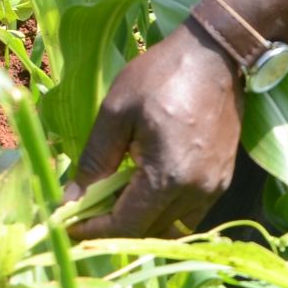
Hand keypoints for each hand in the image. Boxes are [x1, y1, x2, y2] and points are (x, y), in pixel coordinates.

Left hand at [62, 24, 243, 238]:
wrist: (214, 55)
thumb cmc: (161, 76)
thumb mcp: (116, 112)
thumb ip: (94, 160)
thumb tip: (72, 198)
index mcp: (167, 176)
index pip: (126, 225)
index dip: (92, 231)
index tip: (66, 225)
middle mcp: (196, 192)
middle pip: (148, 232)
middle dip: (112, 228)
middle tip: (82, 212)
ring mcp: (214, 188)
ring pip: (170, 228)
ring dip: (139, 223)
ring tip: (111, 201)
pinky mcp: (221, 180)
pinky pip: (188, 214)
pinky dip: (162, 213)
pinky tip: (142, 191)